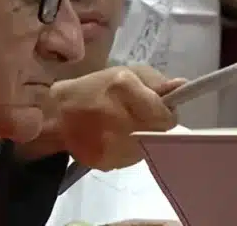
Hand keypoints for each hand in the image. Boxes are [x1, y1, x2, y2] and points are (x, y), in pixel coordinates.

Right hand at [48, 65, 184, 169]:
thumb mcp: (127, 73)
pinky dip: (129, 149)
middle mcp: (116, 116)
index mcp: (123, 88)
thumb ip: (156, 82)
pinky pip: (131, 159)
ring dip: (143, 137)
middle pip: (158, 131)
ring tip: (127, 126)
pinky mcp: (103, 162)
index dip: (167, 112)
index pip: (164, 114)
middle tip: (143, 115)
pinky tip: (116, 138)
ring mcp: (109, 142)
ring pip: (147, 147)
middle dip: (156, 123)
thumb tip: (181, 87)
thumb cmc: (95, 88)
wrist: (55, 116)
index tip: (163, 108)